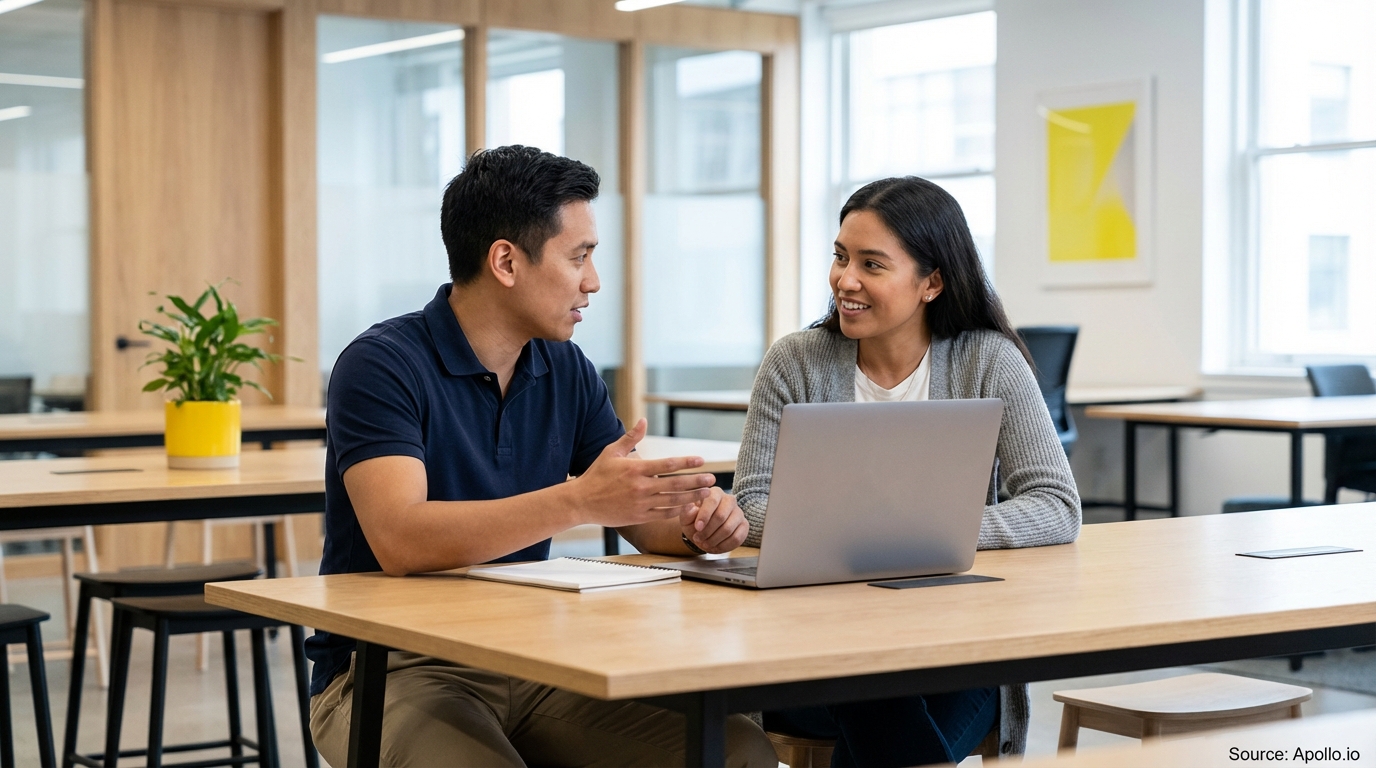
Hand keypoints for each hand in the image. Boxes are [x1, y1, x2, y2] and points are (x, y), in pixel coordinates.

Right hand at [571, 419, 716, 527]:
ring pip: (673, 501)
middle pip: (675, 484)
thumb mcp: (611, 452)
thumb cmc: (596, 475)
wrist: (581, 502)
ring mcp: (641, 504)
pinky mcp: (638, 517)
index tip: (701, 461)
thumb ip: (630, 438)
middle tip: (712, 479)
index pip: (667, 464)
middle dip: (696, 481)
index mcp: (635, 469)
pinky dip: (678, 511)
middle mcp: (640, 487)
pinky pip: (663, 515)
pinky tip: (689, 507)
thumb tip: (643, 421)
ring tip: (706, 493)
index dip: (686, 462)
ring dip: (692, 497)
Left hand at [680, 487, 748, 553]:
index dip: (705, 515)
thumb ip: (687, 512)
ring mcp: (739, 513)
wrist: (703, 532)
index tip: (697, 527)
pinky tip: (715, 547)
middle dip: (708, 531)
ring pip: (728, 529)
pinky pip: (737, 538)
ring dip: (714, 540)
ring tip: (704, 544)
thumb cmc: (694, 521)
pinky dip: (724, 546)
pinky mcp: (744, 526)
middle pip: (721, 516)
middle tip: (698, 539)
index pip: (712, 500)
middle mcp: (729, 500)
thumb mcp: (686, 517)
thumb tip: (689, 506)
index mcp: (715, 492)